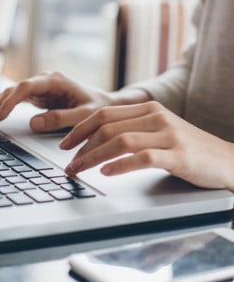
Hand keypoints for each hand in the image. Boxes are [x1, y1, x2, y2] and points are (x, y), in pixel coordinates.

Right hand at [0, 72, 116, 131]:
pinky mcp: (38, 96)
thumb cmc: (98, 108)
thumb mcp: (85, 115)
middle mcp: (44, 81)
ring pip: (10, 95)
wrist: (107, 105)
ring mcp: (39, 88)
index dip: (10, 101)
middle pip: (13, 91)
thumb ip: (61, 118)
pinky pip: (14, 98)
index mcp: (55, 81)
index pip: (25, 87)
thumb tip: (34, 123)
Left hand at [61, 101, 233, 189]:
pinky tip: (106, 173)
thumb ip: (131, 129)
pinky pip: (142, 158)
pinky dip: (120, 165)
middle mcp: (156, 117)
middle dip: (81, 146)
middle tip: (68, 163)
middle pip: (107, 127)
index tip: (64, 144)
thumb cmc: (186, 148)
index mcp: (147, 108)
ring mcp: (168, 134)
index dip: (80, 129)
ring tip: (79, 170)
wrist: (227, 160)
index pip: (104, 114)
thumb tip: (95, 141)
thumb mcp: (157, 131)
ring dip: (94, 157)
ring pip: (120, 141)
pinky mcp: (179, 154)